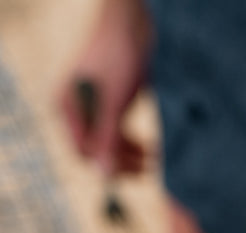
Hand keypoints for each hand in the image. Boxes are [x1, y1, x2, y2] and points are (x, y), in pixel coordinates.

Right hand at [57, 0, 151, 175]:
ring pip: (108, 140)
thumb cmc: (119, 55)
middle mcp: (76, 107)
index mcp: (68, 107)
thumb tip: (102, 173)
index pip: (83, 151)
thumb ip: (108, 137)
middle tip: (148, 170)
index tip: (136, 173)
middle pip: (95, 148)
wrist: (130, 21)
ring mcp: (92, 104)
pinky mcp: (109, 100)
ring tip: (153, 159)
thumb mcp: (115, 101)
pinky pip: (116, 128)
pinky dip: (131, 139)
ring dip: (128, 153)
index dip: (109, 166)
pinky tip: (149, 146)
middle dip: (121, 161)